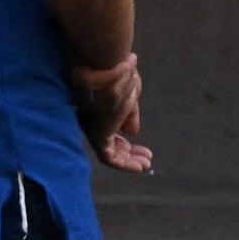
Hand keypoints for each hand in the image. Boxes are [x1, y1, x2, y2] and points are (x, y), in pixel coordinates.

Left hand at [75, 53, 152, 174]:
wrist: (109, 72)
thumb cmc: (119, 76)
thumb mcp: (130, 94)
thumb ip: (130, 113)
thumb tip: (132, 131)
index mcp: (96, 107)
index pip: (108, 126)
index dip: (124, 133)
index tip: (139, 138)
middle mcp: (91, 119)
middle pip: (109, 141)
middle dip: (128, 151)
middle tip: (147, 157)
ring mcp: (93, 129)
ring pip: (109, 152)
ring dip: (128, 160)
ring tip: (145, 164)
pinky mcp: (98, 136)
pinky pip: (109, 158)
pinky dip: (124, 164)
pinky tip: (139, 167)